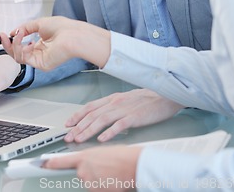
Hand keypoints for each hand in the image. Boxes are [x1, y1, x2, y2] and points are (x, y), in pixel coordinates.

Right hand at [0, 16, 110, 70]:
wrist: (72, 35)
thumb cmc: (62, 28)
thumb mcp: (39, 23)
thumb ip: (25, 27)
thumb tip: (13, 32)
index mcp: (41, 44)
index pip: (22, 46)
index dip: (12, 41)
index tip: (4, 34)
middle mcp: (39, 53)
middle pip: (17, 52)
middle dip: (8, 44)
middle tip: (2, 36)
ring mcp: (39, 59)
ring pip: (18, 56)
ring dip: (14, 45)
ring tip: (18, 35)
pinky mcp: (40, 64)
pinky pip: (24, 59)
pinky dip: (21, 48)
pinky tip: (27, 40)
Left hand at [44, 145, 141, 191]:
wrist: (133, 165)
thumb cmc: (123, 156)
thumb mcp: (103, 151)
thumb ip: (91, 158)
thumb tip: (89, 163)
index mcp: (84, 156)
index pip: (62, 161)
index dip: (50, 163)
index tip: (42, 164)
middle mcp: (83, 170)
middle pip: (81, 174)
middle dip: (91, 173)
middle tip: (105, 168)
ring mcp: (89, 183)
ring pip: (90, 183)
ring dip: (99, 180)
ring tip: (112, 173)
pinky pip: (97, 190)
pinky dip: (104, 187)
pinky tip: (113, 181)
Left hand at [64, 89, 183, 142]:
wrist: (165, 95)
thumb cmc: (148, 99)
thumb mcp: (126, 99)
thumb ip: (113, 106)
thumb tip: (101, 116)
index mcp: (113, 98)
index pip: (90, 106)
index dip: (77, 115)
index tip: (68, 124)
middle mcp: (116, 102)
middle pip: (92, 114)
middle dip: (78, 126)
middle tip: (69, 136)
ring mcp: (124, 108)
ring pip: (101, 120)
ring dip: (88, 130)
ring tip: (80, 139)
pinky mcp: (135, 116)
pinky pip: (119, 125)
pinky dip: (109, 133)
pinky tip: (101, 139)